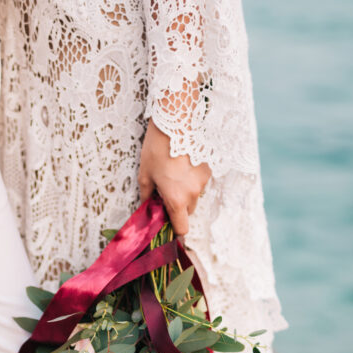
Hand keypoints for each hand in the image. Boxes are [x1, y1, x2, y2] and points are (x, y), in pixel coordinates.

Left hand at [138, 119, 211, 236]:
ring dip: (185, 193)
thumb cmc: (156, 149)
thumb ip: (147, 196)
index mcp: (177, 199)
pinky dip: (191, 179)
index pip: (182, 228)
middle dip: (177, 208)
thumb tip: (146, 207)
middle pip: (187, 212)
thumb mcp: (145, 174)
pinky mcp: (208, 169)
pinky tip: (181, 165)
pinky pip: (199, 182)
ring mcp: (202, 181)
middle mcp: (193, 193)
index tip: (168, 226)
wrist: (174, 123)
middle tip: (164, 194)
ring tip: (172, 175)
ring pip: (194, 197)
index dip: (175, 230)